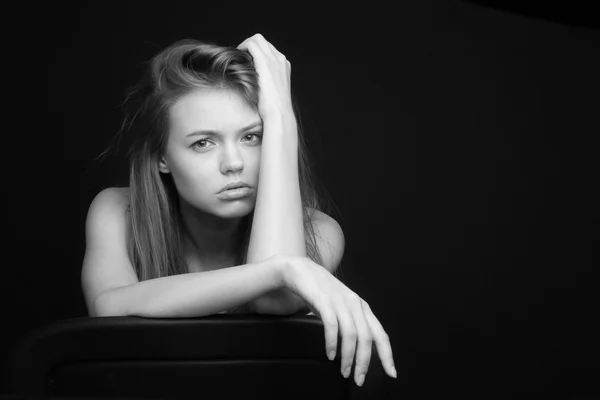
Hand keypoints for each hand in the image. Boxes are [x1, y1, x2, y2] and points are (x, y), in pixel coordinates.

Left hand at [237, 33, 294, 121]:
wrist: (279, 113)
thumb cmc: (274, 109)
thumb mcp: (272, 92)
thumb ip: (267, 82)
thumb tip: (254, 81)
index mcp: (284, 66)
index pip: (269, 50)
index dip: (256, 52)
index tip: (247, 60)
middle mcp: (281, 60)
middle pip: (263, 41)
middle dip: (250, 46)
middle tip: (240, 56)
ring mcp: (274, 59)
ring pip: (257, 39)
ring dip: (245, 45)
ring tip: (238, 55)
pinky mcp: (265, 62)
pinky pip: (252, 44)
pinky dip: (242, 46)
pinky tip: (237, 55)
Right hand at [282, 255, 396, 385]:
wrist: (301, 271)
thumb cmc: (321, 293)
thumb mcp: (341, 308)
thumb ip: (351, 324)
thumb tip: (357, 351)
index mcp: (362, 307)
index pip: (381, 334)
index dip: (387, 355)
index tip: (391, 373)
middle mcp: (355, 304)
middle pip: (367, 338)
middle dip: (365, 362)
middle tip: (359, 379)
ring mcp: (340, 302)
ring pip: (352, 334)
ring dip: (349, 357)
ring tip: (344, 372)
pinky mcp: (325, 301)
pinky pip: (332, 326)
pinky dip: (333, 343)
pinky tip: (330, 355)